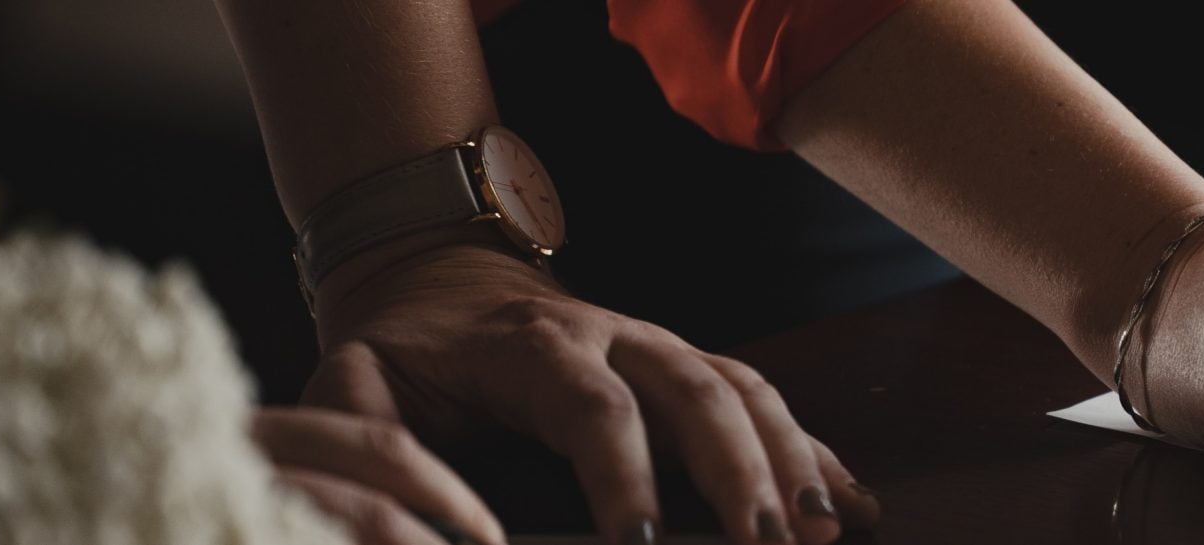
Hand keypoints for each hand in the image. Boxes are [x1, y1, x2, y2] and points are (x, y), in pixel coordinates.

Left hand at [303, 232, 876, 544]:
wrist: (439, 278)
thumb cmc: (402, 354)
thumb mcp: (352, 381)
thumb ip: (361, 438)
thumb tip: (399, 520)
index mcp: (533, 343)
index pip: (593, 407)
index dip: (622, 476)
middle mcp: (616, 335)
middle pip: (698, 391)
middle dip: (740, 471)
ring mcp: (664, 347)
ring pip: (746, 389)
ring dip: (791, 460)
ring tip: (824, 532)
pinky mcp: (692, 367)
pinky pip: (765, 399)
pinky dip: (812, 450)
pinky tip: (851, 503)